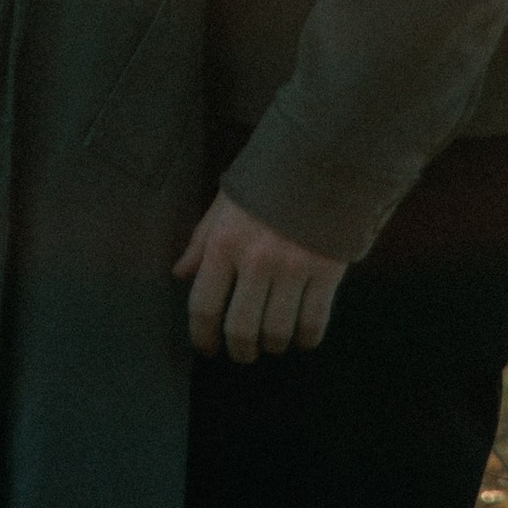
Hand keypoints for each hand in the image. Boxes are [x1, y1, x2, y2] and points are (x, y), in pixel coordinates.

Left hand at [172, 190, 346, 361]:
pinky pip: (313, 323)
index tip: (207, 348)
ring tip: (273, 340)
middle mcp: (257, 259)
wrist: (324, 155)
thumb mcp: (227, 201)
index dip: (202, 337)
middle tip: (243, 352)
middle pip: (241, 329)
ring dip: (273, 345)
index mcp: (226, 241)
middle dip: (240, 350)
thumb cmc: (270, 178)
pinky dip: (306, 338)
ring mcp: (294, 267)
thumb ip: (202, 240)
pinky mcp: (327, 270)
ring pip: (278, 333)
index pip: (203, 306)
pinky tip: (302, 334)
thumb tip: (180, 274)